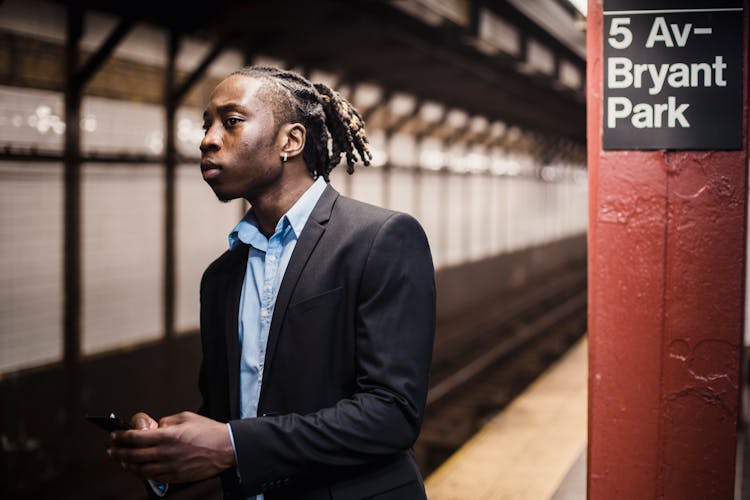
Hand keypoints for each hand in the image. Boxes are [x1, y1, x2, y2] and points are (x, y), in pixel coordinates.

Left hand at [107, 411, 235, 482]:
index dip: (121, 437)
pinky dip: (141, 474)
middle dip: (118, 452)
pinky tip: (137, 469)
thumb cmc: (209, 432)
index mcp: (168, 435)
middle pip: (133, 455)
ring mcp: (170, 467)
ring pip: (140, 469)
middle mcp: (166, 453)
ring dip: (127, 465)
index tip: (115, 436)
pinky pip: (152, 477)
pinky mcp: (175, 477)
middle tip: (112, 449)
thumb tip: (155, 426)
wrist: (226, 448)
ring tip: (121, 461)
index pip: (135, 437)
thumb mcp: (186, 417)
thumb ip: (167, 422)